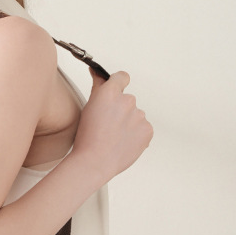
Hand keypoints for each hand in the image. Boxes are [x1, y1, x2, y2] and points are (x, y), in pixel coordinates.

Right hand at [71, 69, 152, 186]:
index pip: (122, 77)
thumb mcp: (88, 108)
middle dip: (120, 110)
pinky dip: (136, 135)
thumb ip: (97, 86)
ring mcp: (139, 116)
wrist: (95, 162)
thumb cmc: (87, 138)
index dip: (118, 85)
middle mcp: (127, 101)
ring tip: (114, 137)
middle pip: (127, 100)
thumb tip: (97, 72)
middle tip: (107, 125)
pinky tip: (123, 143)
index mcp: (111, 93)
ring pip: (135, 116)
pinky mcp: (148, 130)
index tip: (114, 94)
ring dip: (128, 123)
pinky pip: (143, 128)